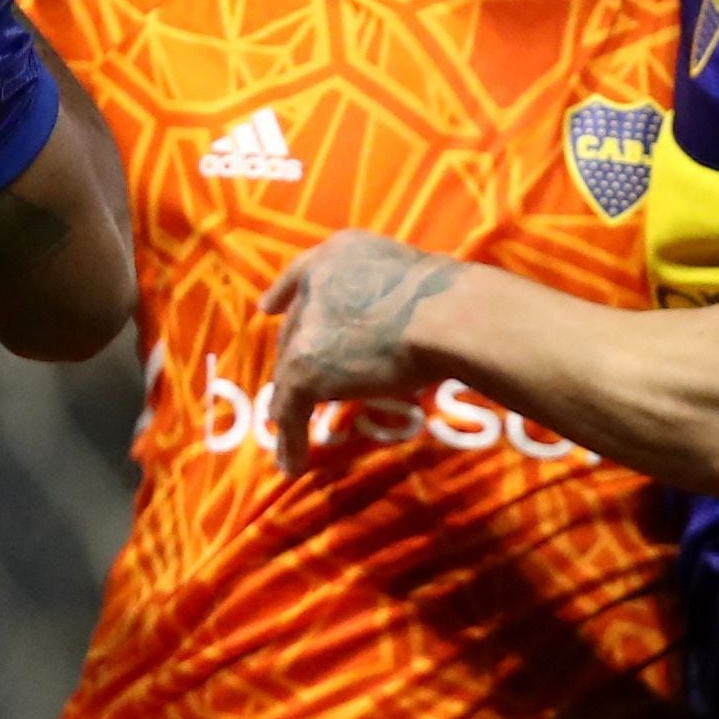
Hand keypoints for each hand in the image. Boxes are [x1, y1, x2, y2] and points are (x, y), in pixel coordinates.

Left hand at [258, 232, 463, 471]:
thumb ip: (389, 296)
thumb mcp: (412, 282)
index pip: (302, 275)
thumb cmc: (449, 299)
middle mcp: (315, 286)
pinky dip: (291, 438)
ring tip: (285, 428)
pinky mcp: (306, 368)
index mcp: (340, 255)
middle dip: (297, 355)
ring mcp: (307, 328)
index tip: (268, 307)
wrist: (444, 316)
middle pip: (297, 328)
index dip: (284, 293)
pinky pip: (291, 409)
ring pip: (291, 370)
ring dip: (289, 402)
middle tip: (300, 379)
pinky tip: (291, 463)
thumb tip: (401, 326)